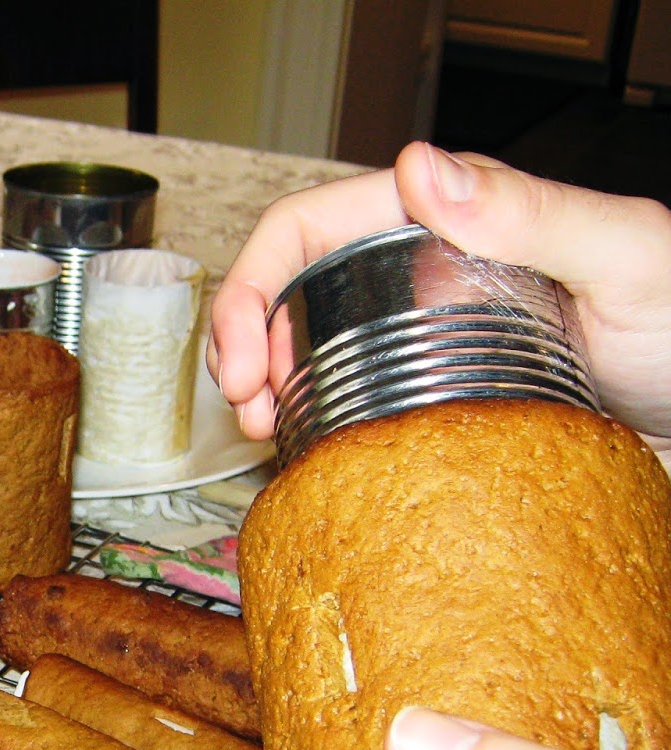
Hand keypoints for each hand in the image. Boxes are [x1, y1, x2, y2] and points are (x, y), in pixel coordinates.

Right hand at [207, 141, 670, 463]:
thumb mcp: (627, 258)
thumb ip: (534, 212)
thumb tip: (418, 171)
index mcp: (448, 222)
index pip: (309, 230)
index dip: (253, 288)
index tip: (246, 359)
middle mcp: (421, 277)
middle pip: (289, 295)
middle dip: (243, 347)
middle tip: (248, 409)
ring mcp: (422, 344)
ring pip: (307, 355)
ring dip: (266, 393)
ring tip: (266, 435)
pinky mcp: (431, 405)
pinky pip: (350, 410)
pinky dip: (313, 433)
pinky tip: (308, 456)